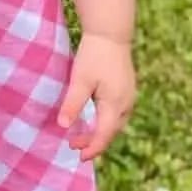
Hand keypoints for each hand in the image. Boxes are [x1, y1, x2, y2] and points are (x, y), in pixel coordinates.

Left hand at [57, 32, 135, 161]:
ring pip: (115, 123)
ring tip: (81, 136)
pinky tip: (94, 119)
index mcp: (115, 105)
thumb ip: (72, 104)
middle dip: (93, 142)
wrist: (110, 33)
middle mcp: (125, 104)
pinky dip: (105, 122)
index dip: (91, 148)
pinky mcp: (126, 90)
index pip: (103, 135)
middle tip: (73, 146)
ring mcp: (128, 97)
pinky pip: (117, 114)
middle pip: (110, 132)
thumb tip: (63, 127)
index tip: (78, 156)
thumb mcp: (80, 80)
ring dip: (99, 132)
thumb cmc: (94, 56)